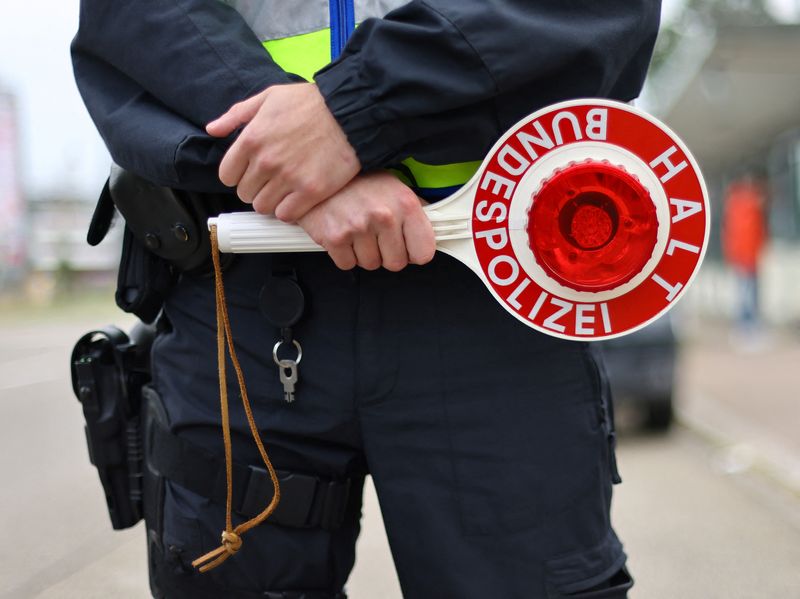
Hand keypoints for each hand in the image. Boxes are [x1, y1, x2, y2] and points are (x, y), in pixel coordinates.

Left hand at [207, 83, 359, 221]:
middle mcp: (266, 162)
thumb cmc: (311, 102)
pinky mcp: (310, 192)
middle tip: (272, 180)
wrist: (350, 112)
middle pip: (245, 194)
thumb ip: (237, 115)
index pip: (227, 176)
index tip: (252, 172)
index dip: (238, 175)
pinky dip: (290, 210)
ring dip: (272, 201)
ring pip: (264, 207)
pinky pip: (287, 215)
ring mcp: (288, 179)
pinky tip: (298, 199)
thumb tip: (212, 129)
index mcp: (251, 139)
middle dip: (256, 188)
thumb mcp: (269, 97)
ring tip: (285, 190)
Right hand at [297, 172, 435, 271]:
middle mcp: (384, 216)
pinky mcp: (335, 238)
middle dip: (386, 254)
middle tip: (376, 235)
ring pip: (370, 264)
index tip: (406, 247)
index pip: (424, 253)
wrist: (319, 170)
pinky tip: (343, 234)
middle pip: (396, 264)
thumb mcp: (394, 187)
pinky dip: (344, 254)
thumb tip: (432, 234)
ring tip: (357, 230)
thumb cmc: (358, 181)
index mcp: (405, 204)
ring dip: (364, 253)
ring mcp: (358, 228)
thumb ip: (413, 213)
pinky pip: (347, 264)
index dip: (413, 253)